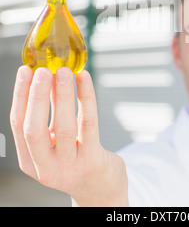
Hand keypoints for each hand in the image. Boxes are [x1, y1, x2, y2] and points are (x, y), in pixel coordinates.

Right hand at [10, 66, 127, 206]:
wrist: (100, 188)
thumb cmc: (76, 158)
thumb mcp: (56, 141)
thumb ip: (50, 114)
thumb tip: (48, 76)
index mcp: (30, 161)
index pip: (18, 125)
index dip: (20, 96)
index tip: (24, 71)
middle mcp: (46, 168)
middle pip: (34, 129)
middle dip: (37, 96)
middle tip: (43, 70)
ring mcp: (69, 168)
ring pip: (64, 127)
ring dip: (62, 95)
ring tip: (63, 71)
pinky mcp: (92, 161)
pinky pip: (88, 124)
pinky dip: (86, 98)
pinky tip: (84, 79)